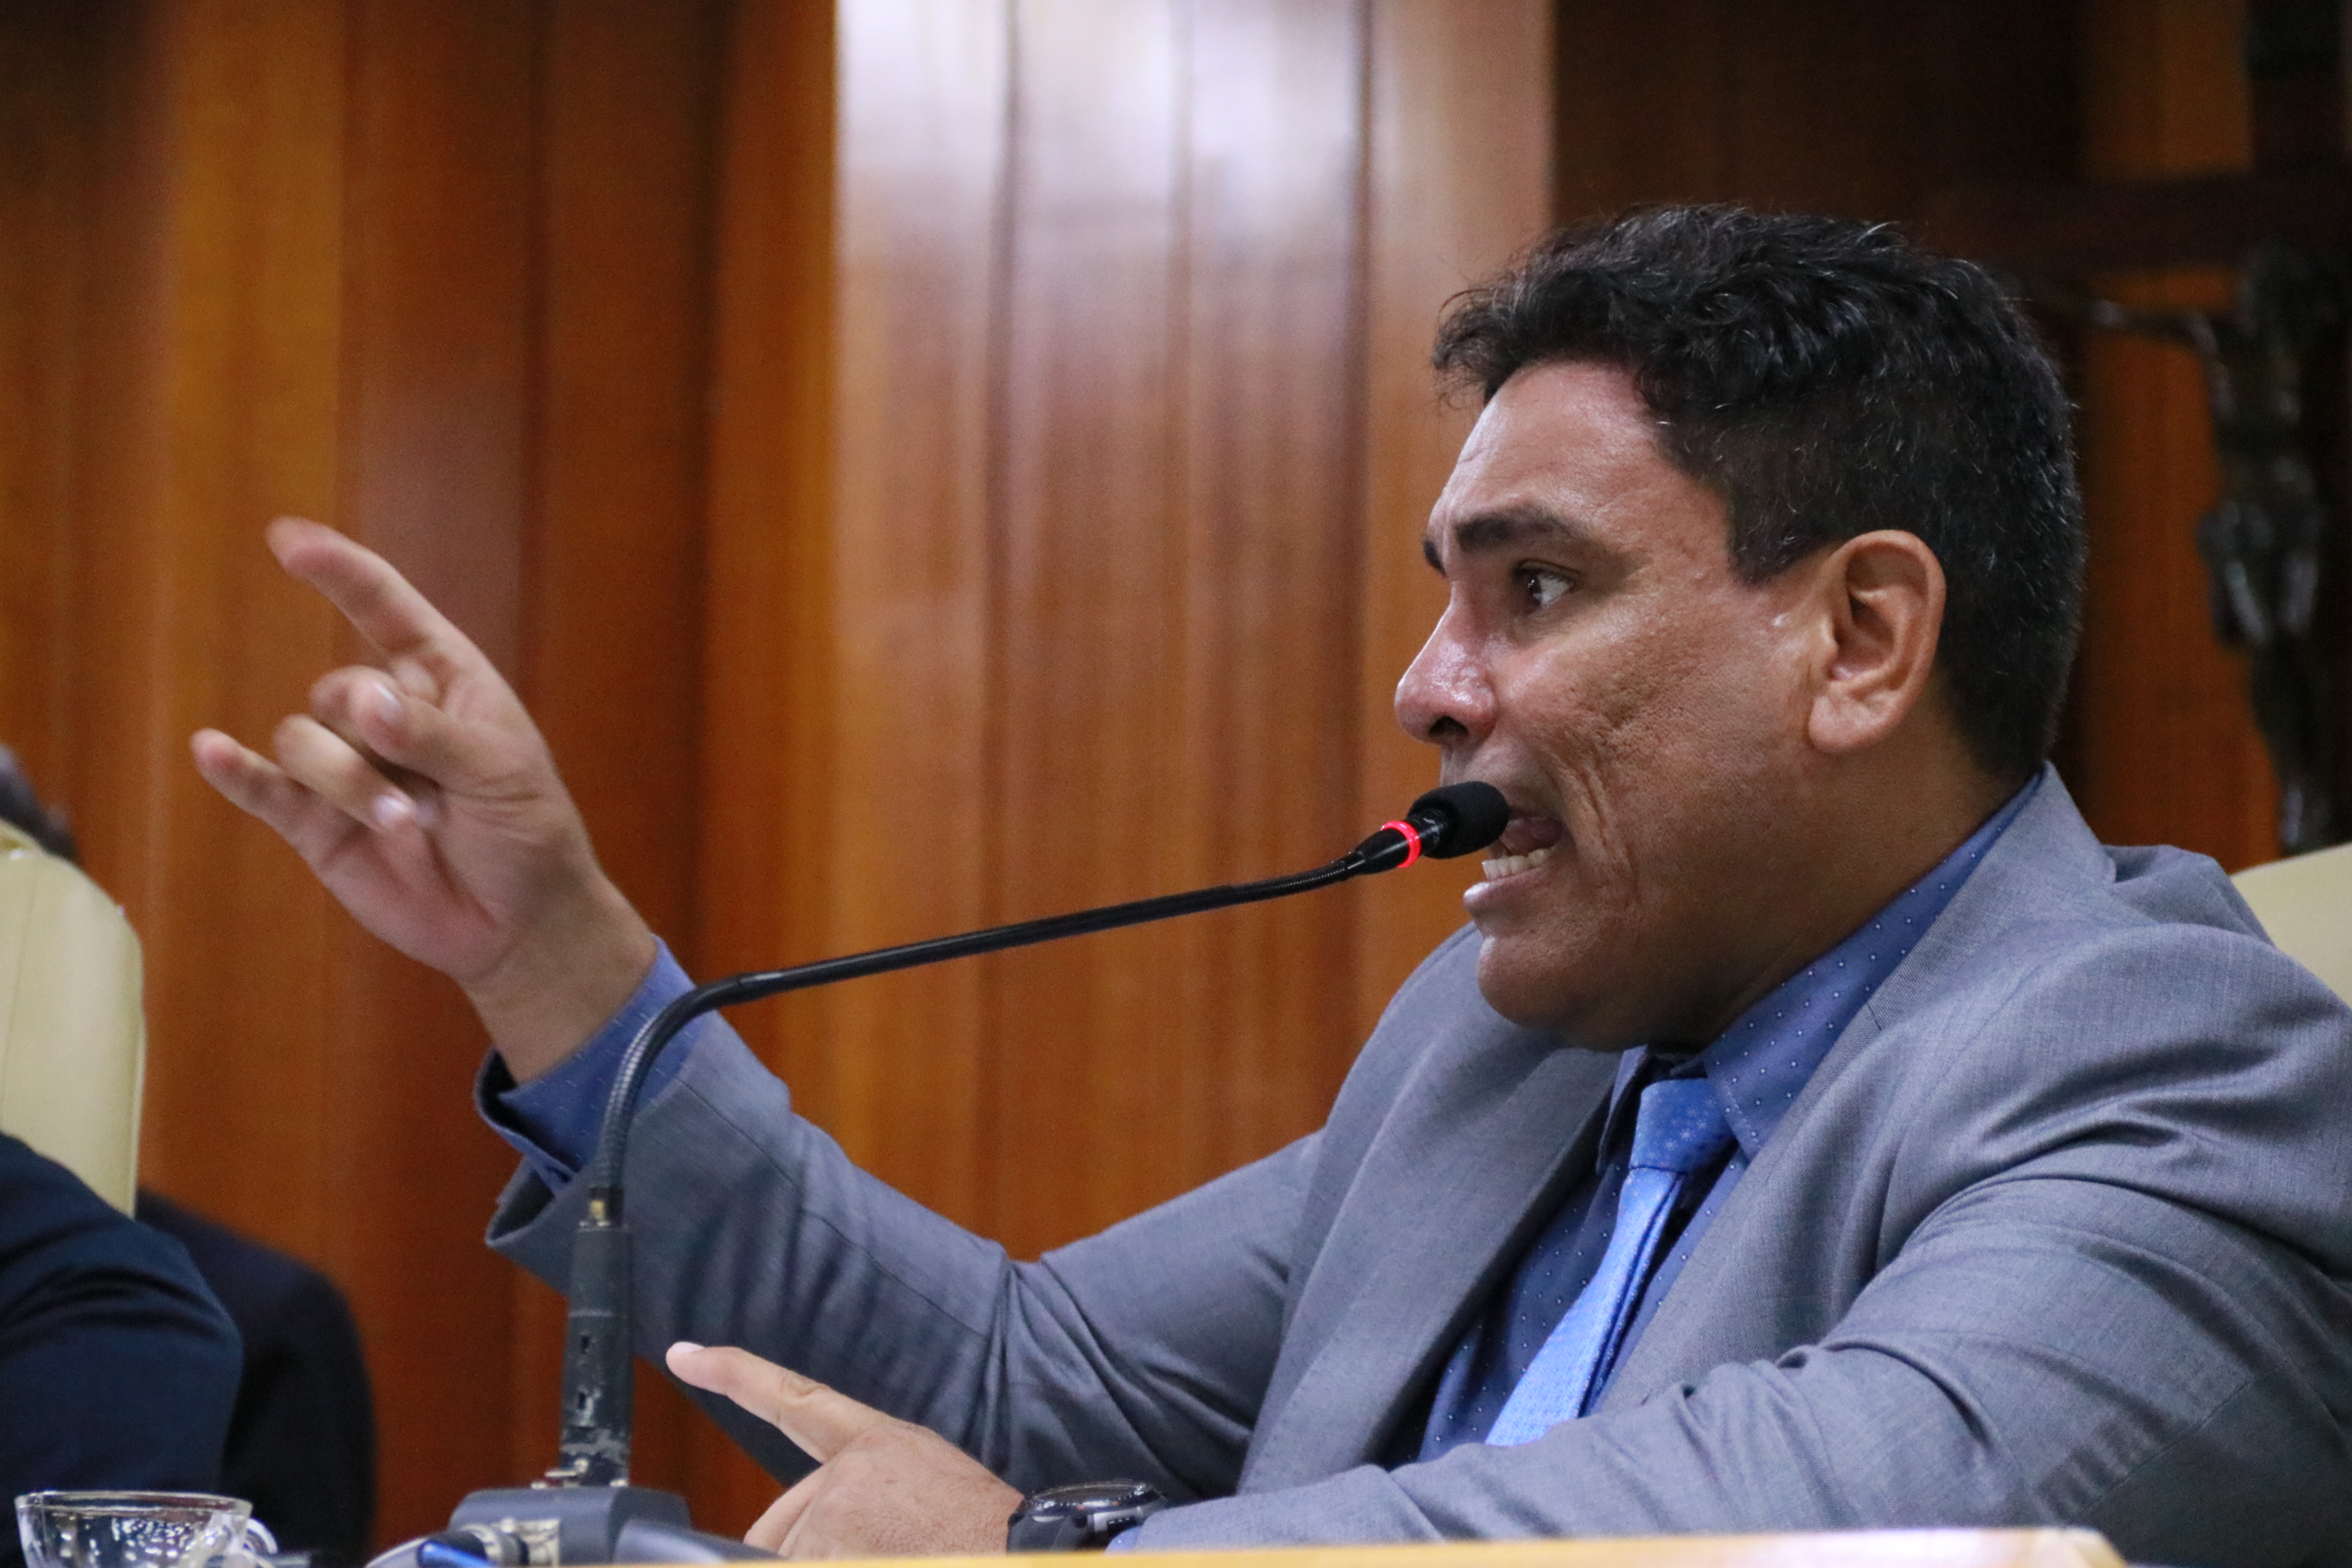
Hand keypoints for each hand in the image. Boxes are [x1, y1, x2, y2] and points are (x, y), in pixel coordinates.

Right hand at [190, 517, 655, 1077]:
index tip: (288, 539)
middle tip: (439, 804)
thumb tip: (361, 704)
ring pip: (302, 742)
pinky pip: (263, 788)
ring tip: (410, 829)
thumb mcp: (501, 773)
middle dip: (376, 744)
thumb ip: (430, 734)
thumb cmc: (526, 832)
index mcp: (442, 681)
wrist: (517, 922)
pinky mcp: (317, 824)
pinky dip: (234, 772)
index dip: (339, 572)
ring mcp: (347, 768)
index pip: (384, 610)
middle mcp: (385, 713)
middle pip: (336, 691)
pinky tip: (209, 752)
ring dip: (349, 784)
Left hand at [666, 1342, 1018, 1558]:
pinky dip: (823, 1562)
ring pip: (788, 1559)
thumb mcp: (924, 1503)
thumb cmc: (981, 1538)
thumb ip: (857, 1506)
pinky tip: (882, 1560)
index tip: (685, 1353)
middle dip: (796, 1558)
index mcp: (880, 1445)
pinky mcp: (830, 1544)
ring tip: (894, 1558)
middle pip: (777, 1530)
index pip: (794, 1400)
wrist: (1022, 1552)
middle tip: (869, 1555)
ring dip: (823, 1563)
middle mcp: (851, 1469)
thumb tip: (779, 1543)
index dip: (734, 1375)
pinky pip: (797, 1561)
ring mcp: (838, 1508)